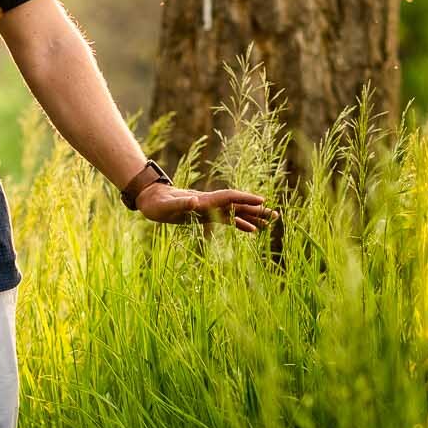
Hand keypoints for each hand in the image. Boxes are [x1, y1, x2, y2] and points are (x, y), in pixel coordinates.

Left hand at [135, 182, 275, 232]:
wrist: (152, 200)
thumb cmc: (157, 203)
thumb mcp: (167, 206)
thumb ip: (181, 204)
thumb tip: (195, 201)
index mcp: (204, 200)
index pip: (230, 197)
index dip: (245, 198)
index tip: (261, 201)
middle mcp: (211, 203)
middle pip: (238, 205)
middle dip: (257, 209)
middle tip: (276, 215)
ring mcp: (210, 209)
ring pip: (236, 212)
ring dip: (253, 217)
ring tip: (270, 223)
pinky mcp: (206, 216)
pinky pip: (228, 220)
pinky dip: (240, 224)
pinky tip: (251, 230)